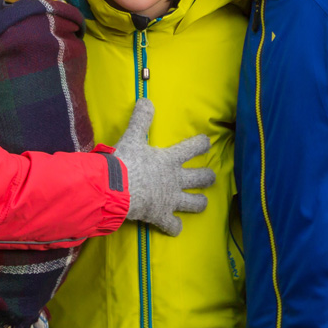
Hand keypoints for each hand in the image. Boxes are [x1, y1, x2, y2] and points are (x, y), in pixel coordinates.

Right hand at [113, 98, 214, 235]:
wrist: (116, 188)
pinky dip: (174, 227)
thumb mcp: (133, 137)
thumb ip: (141, 119)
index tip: (207, 142)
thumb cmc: (126, 161)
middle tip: (211, 176)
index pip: (191, 148)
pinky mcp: (161, 216)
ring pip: (194, 203)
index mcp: (169, 159)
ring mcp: (170, 199)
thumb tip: (146, 100)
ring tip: (203, 202)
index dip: (201, 144)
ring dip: (200, 203)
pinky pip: (173, 226)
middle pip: (199, 178)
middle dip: (207, 177)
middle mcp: (175, 180)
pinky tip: (175, 228)